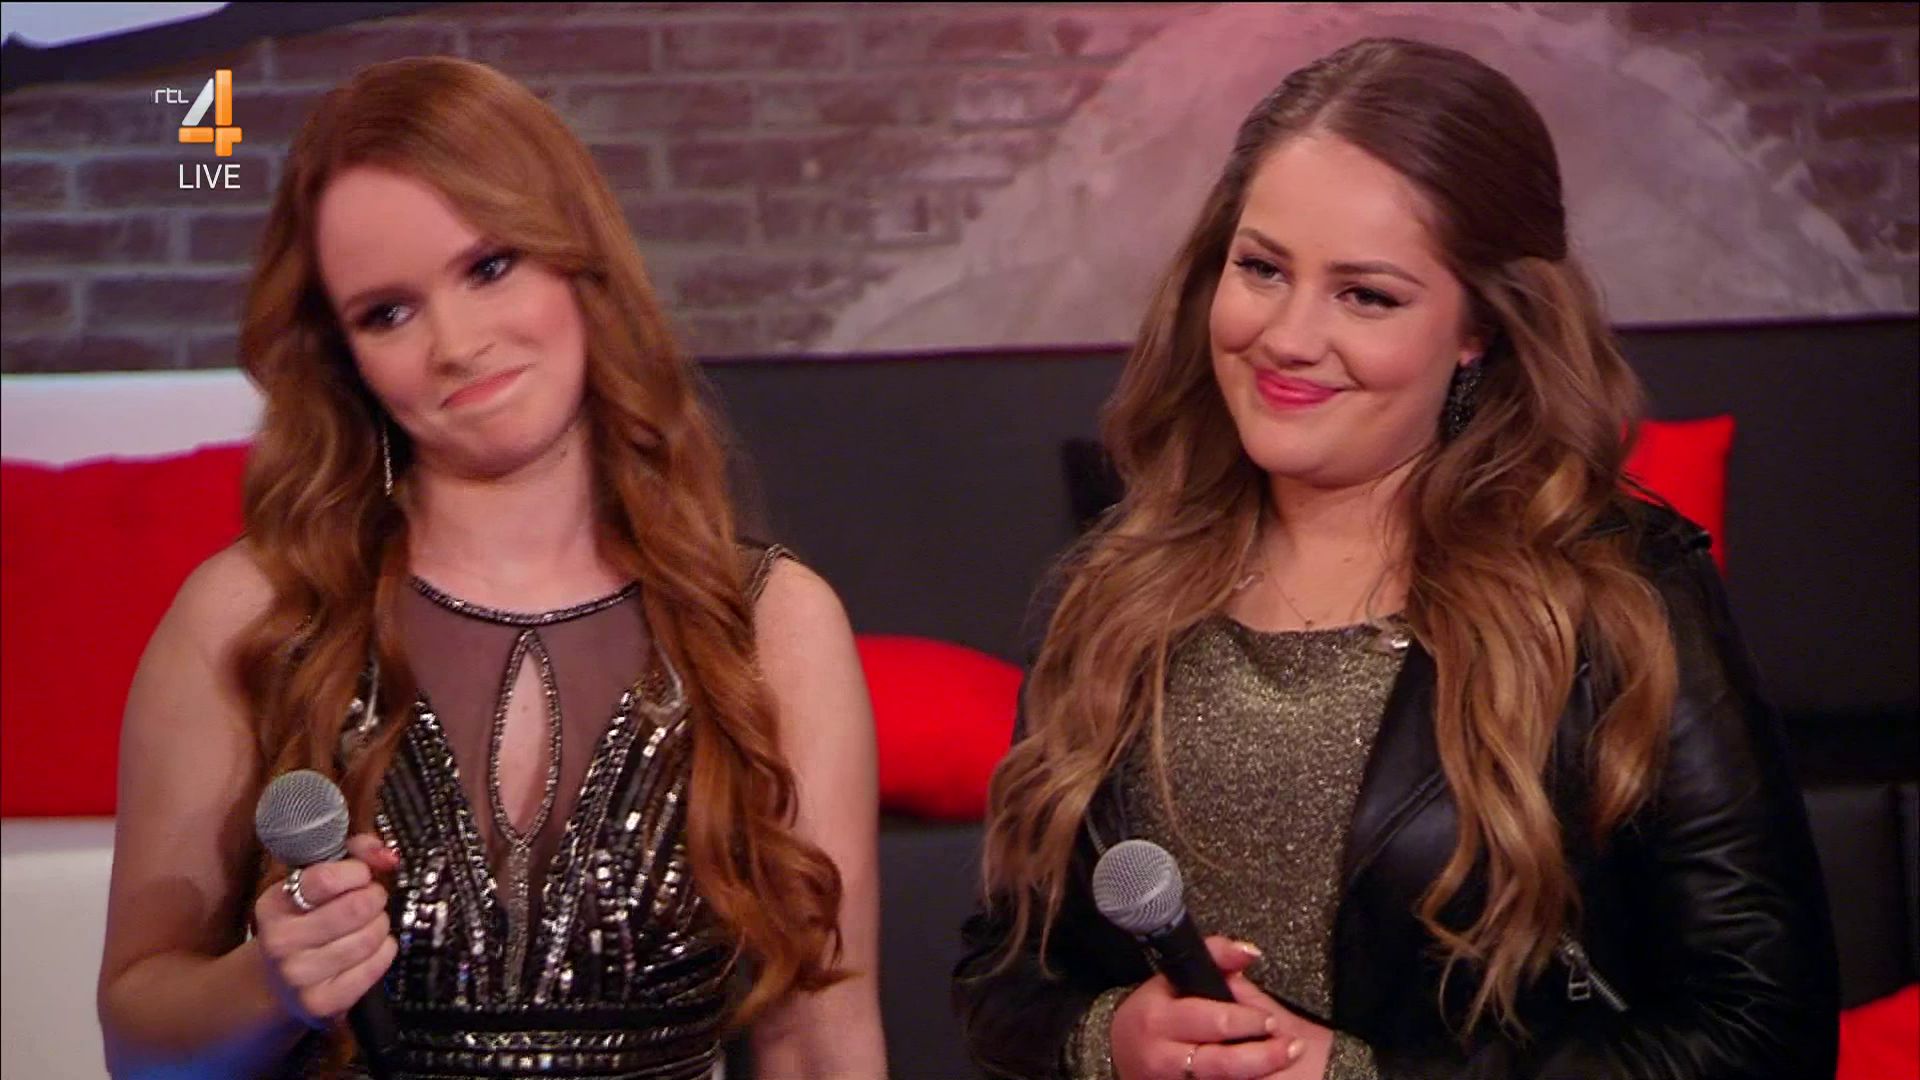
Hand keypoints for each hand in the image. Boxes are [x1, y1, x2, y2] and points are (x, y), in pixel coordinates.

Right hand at [252, 833, 399, 1027]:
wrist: (279, 983)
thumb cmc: (307, 920)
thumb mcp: (317, 881)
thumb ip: (354, 853)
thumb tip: (389, 855)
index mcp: (274, 904)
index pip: (326, 878)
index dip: (357, 872)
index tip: (360, 876)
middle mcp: (280, 942)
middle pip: (356, 908)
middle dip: (375, 898)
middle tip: (371, 900)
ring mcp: (299, 976)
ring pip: (369, 937)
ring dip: (381, 925)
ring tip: (370, 924)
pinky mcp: (322, 1003)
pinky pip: (375, 966)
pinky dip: (384, 951)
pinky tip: (373, 948)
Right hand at [1110, 936, 1307, 1078]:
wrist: (1118, 1052)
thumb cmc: (1152, 1012)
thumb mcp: (1172, 979)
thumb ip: (1215, 958)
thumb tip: (1251, 952)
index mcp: (1159, 1019)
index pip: (1213, 1021)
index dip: (1248, 1021)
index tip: (1272, 1020)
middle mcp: (1163, 1056)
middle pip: (1223, 1062)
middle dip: (1263, 1055)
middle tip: (1290, 1045)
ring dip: (1259, 1073)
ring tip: (1284, 1059)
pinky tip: (1261, 1076)